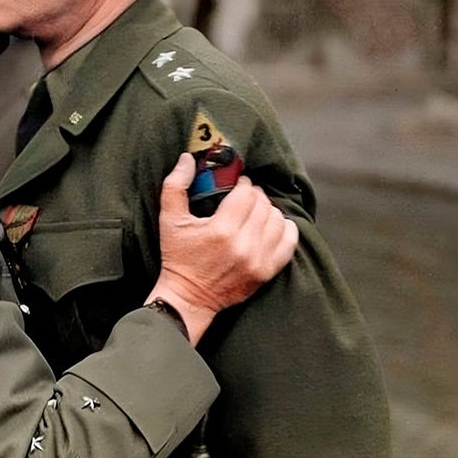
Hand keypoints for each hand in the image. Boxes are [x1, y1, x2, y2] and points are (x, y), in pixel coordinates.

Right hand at [146, 153, 298, 343]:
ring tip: (256, 213)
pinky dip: (285, 230)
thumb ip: (175, 185)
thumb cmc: (178, 257)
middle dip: (255, 196)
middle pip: (264, 205)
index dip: (243, 184)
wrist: (188, 298)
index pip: (247, 194)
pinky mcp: (266, 272)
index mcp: (221, 230)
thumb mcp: (169, 220)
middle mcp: (243, 245)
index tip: (236, 186)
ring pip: (278, 221)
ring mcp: (258, 261)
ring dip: (269, 211)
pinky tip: (273, 226)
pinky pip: (289, 243)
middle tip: (245, 198)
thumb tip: (188, 159)